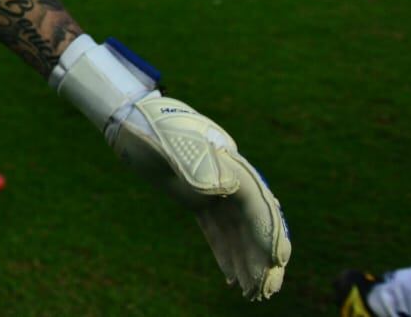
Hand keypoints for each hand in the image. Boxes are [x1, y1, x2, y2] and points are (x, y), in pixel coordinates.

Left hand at [53, 37, 289, 300]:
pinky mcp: (196, 198)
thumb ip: (196, 167)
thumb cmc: (151, 132)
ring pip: (236, 231)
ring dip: (245, 262)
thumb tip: (224, 190)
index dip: (268, 236)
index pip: (258, 208)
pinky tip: (230, 277)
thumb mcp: (171, 146)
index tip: (277, 262)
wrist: (134, 119)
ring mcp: (213, 189)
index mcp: (229, 166)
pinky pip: (216, 230)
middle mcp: (227, 179)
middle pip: (252, 224)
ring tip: (251, 293)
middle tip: (267, 291)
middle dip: (262, 258)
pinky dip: (225, 253)